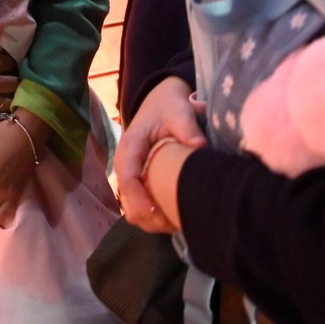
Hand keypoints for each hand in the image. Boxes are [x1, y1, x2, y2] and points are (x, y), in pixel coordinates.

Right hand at [114, 76, 205, 233]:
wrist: (161, 101)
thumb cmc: (168, 106)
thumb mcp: (178, 110)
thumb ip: (187, 127)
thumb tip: (200, 146)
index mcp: (130, 147)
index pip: (128, 179)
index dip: (141, 201)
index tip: (162, 216)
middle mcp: (124, 165)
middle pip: (127, 203)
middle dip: (149, 218)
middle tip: (178, 222)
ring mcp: (129, 176)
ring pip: (132, 211)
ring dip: (152, 222)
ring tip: (178, 221)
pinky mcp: (137, 183)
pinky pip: (139, 208)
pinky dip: (153, 218)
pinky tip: (174, 215)